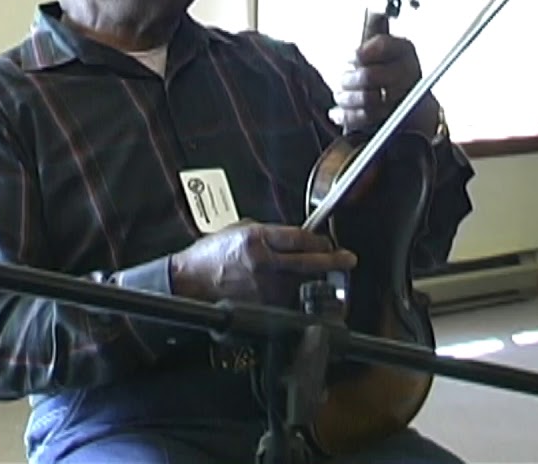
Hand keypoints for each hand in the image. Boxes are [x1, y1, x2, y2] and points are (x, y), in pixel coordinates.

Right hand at [169, 220, 356, 306]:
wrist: (189, 282)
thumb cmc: (209, 256)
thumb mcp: (238, 230)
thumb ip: (267, 233)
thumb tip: (293, 237)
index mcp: (256, 239)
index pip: (300, 238)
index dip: (320, 241)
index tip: (329, 243)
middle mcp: (263, 263)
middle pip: (309, 262)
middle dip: (333, 261)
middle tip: (347, 260)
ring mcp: (264, 288)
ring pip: (302, 283)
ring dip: (314, 280)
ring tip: (321, 277)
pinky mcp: (262, 306)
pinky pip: (288, 299)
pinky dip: (296, 295)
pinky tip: (296, 292)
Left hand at [331, 32, 438, 137]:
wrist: (406, 101)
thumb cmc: (387, 68)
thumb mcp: (383, 46)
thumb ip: (377, 26)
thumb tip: (376, 6)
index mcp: (405, 49)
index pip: (381, 46)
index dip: (359, 54)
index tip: (350, 58)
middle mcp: (408, 73)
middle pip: (370, 76)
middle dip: (349, 79)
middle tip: (343, 79)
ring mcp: (403, 98)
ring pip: (367, 99)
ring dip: (346, 98)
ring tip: (341, 95)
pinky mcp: (394, 119)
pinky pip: (366, 118)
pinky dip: (347, 116)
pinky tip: (338, 113)